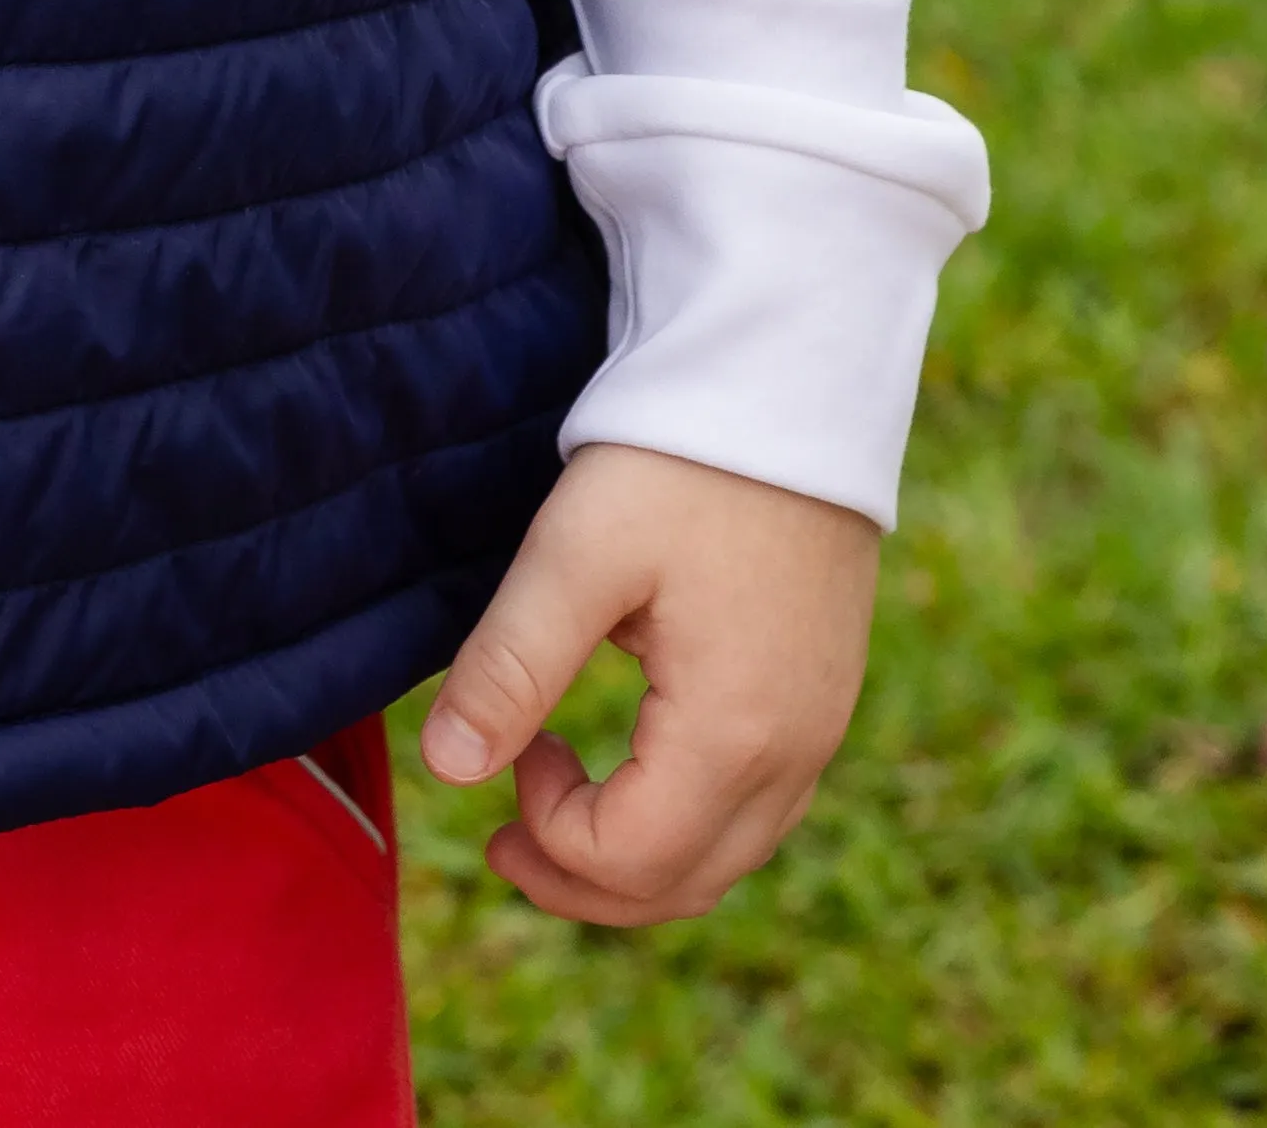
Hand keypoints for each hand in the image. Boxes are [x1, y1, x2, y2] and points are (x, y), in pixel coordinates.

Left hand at [417, 441, 880, 923]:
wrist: (788, 382)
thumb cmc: (679, 461)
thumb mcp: (578, 553)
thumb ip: (511, 664)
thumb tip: (445, 768)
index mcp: (734, 734)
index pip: (632, 859)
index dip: (549, 836)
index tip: (512, 749)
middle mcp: (795, 755)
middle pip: (685, 883)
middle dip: (584, 881)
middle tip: (502, 838)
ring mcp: (820, 729)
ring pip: (726, 856)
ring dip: (635, 860)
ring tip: (551, 807)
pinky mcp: (821, 696)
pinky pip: (756, 808)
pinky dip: (685, 822)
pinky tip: (632, 769)